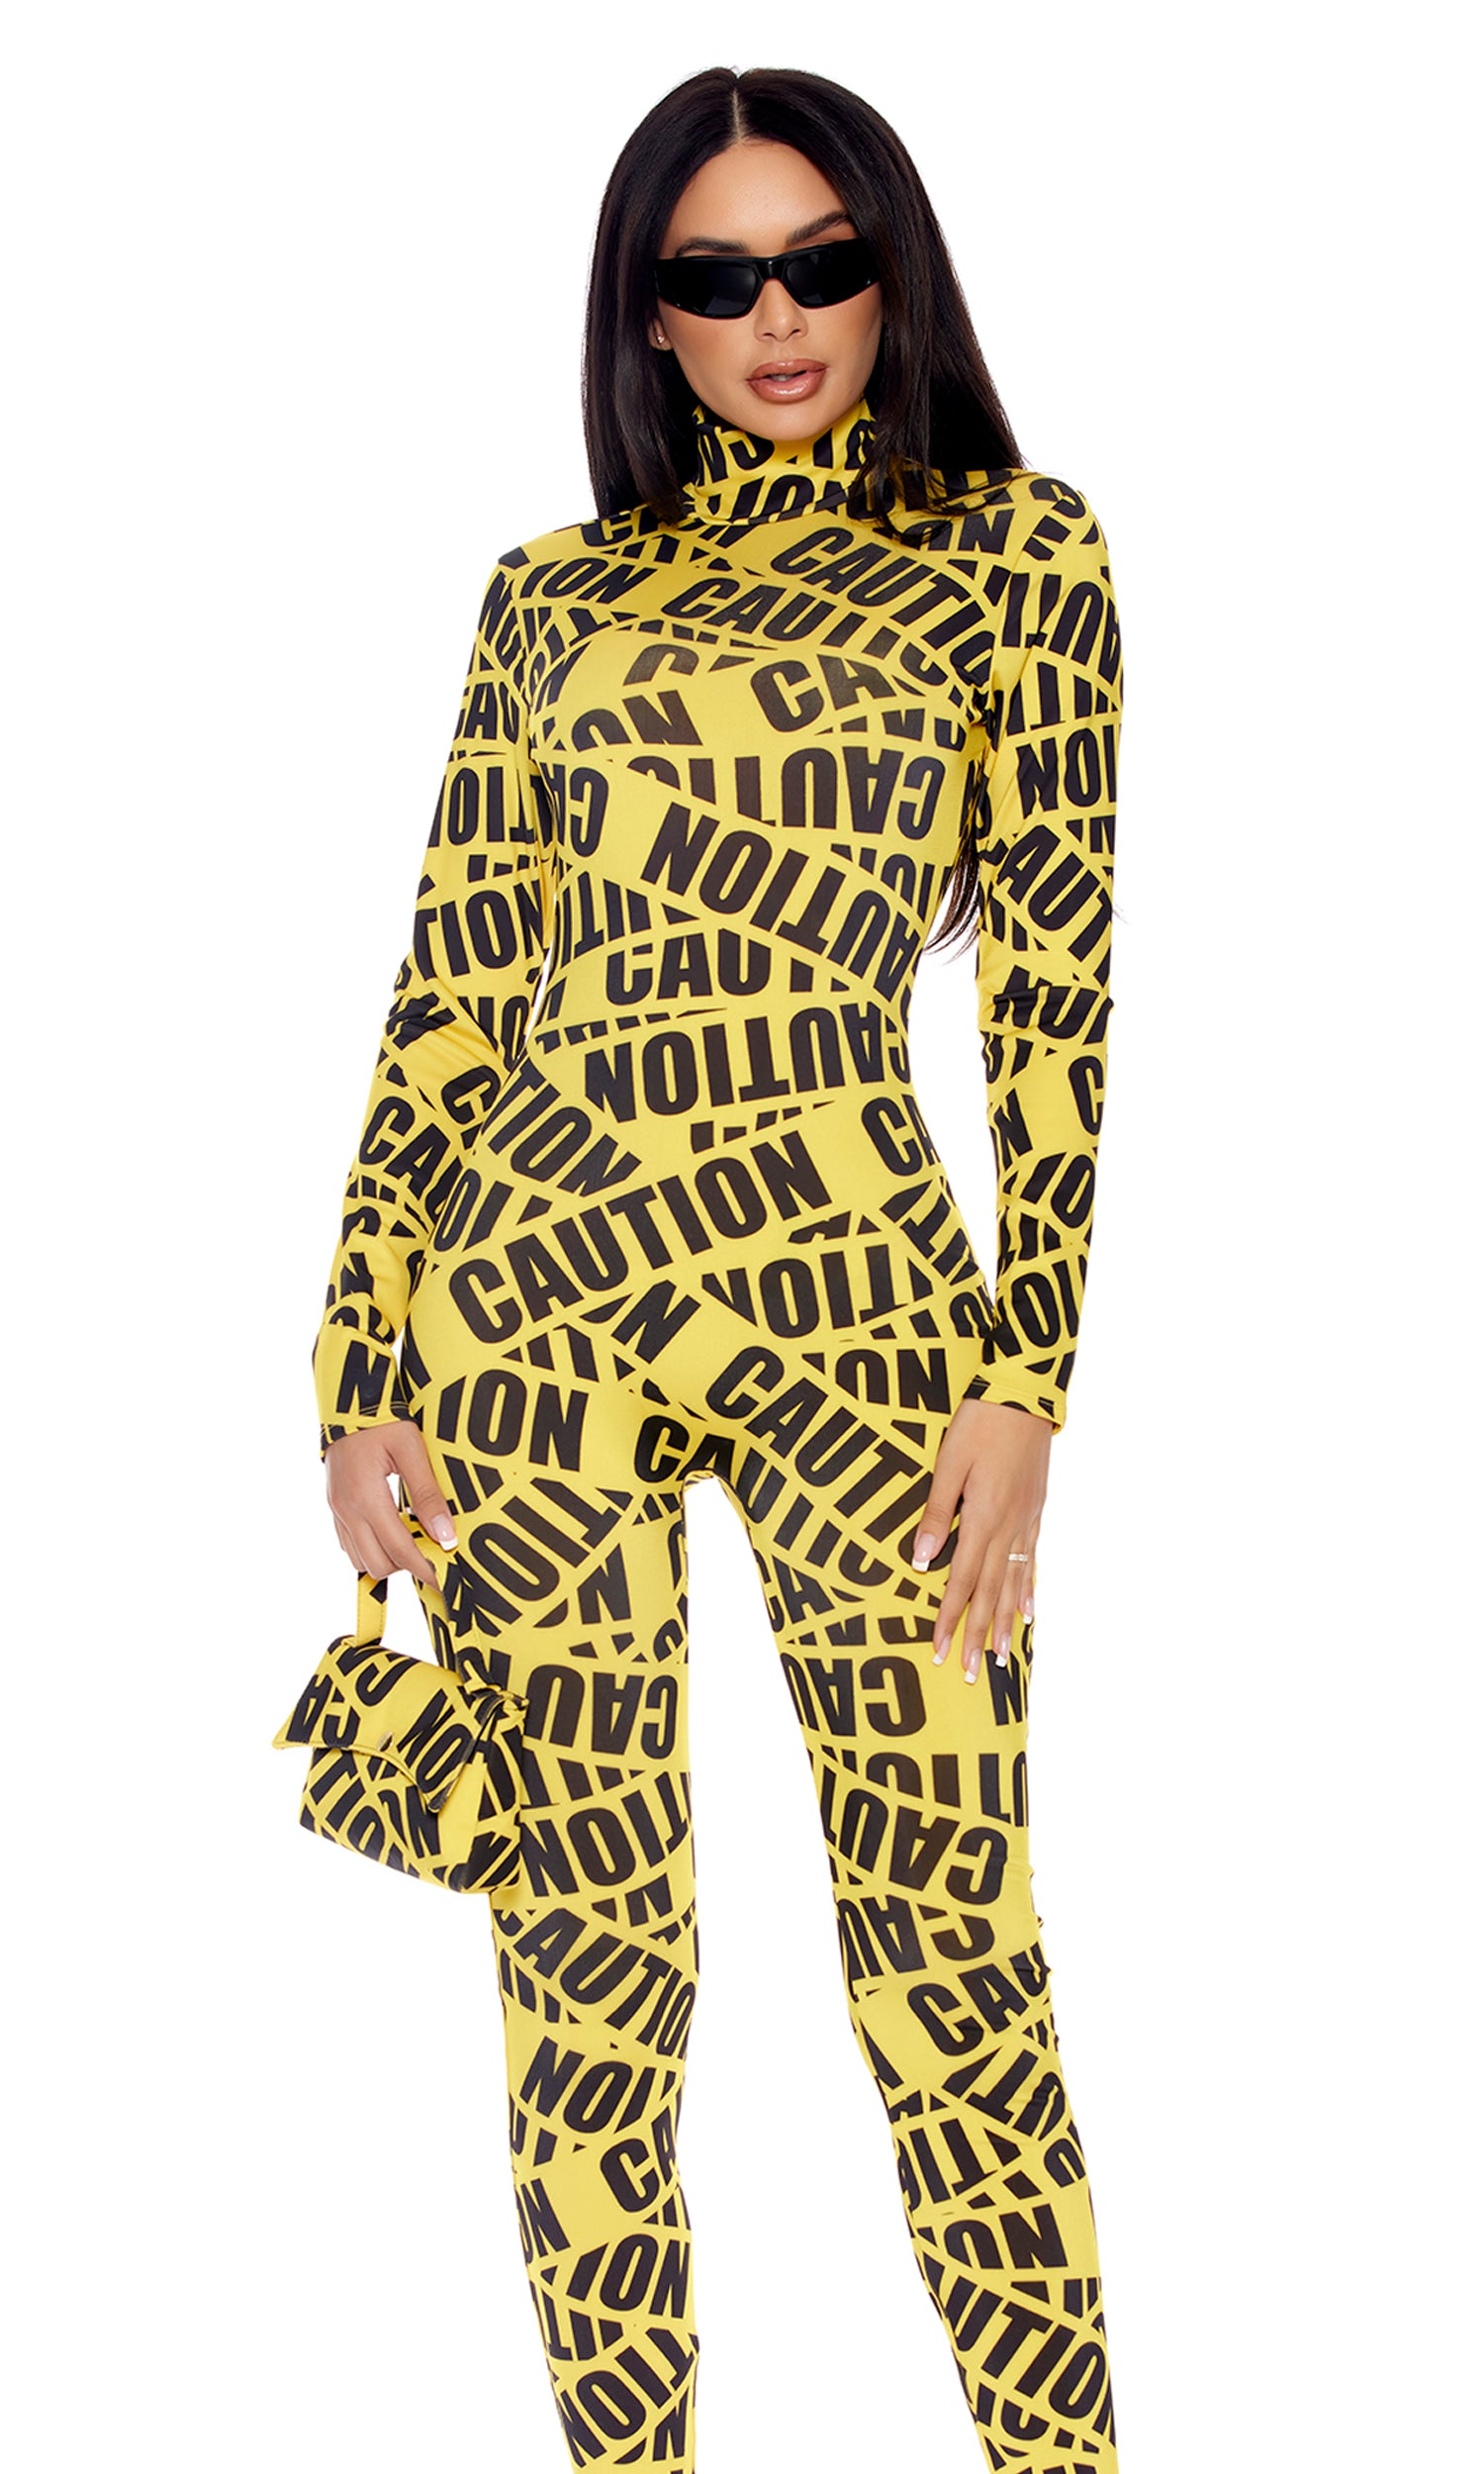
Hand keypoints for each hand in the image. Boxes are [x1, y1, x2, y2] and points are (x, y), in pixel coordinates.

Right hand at [324, 1420, 457, 1588]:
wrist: (349, 1400)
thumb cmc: (382, 1420)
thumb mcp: (412, 1449)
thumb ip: (428, 1493)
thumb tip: (446, 1534)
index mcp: (366, 1496)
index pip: (399, 1549)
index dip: (425, 1568)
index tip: (445, 1578)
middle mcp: (346, 1508)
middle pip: (377, 1564)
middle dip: (406, 1565)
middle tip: (432, 1551)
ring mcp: (336, 1509)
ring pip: (360, 1560)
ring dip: (387, 1559)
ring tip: (412, 1539)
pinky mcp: (333, 1506)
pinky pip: (350, 1545)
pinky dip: (372, 1548)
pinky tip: (392, 1530)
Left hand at [911, 1399, 1051, 1682]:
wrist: (1023, 1395)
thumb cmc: (979, 1424)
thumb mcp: (948, 1465)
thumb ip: (935, 1514)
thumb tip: (921, 1562)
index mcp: (981, 1518)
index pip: (961, 1581)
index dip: (950, 1618)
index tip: (940, 1650)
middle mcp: (1007, 1527)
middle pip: (990, 1593)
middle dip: (979, 1635)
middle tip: (972, 1673)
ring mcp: (1025, 1521)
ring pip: (1013, 1583)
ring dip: (1006, 1623)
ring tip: (1004, 1658)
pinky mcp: (1036, 1510)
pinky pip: (1031, 1560)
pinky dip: (1028, 1589)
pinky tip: (1029, 1612)